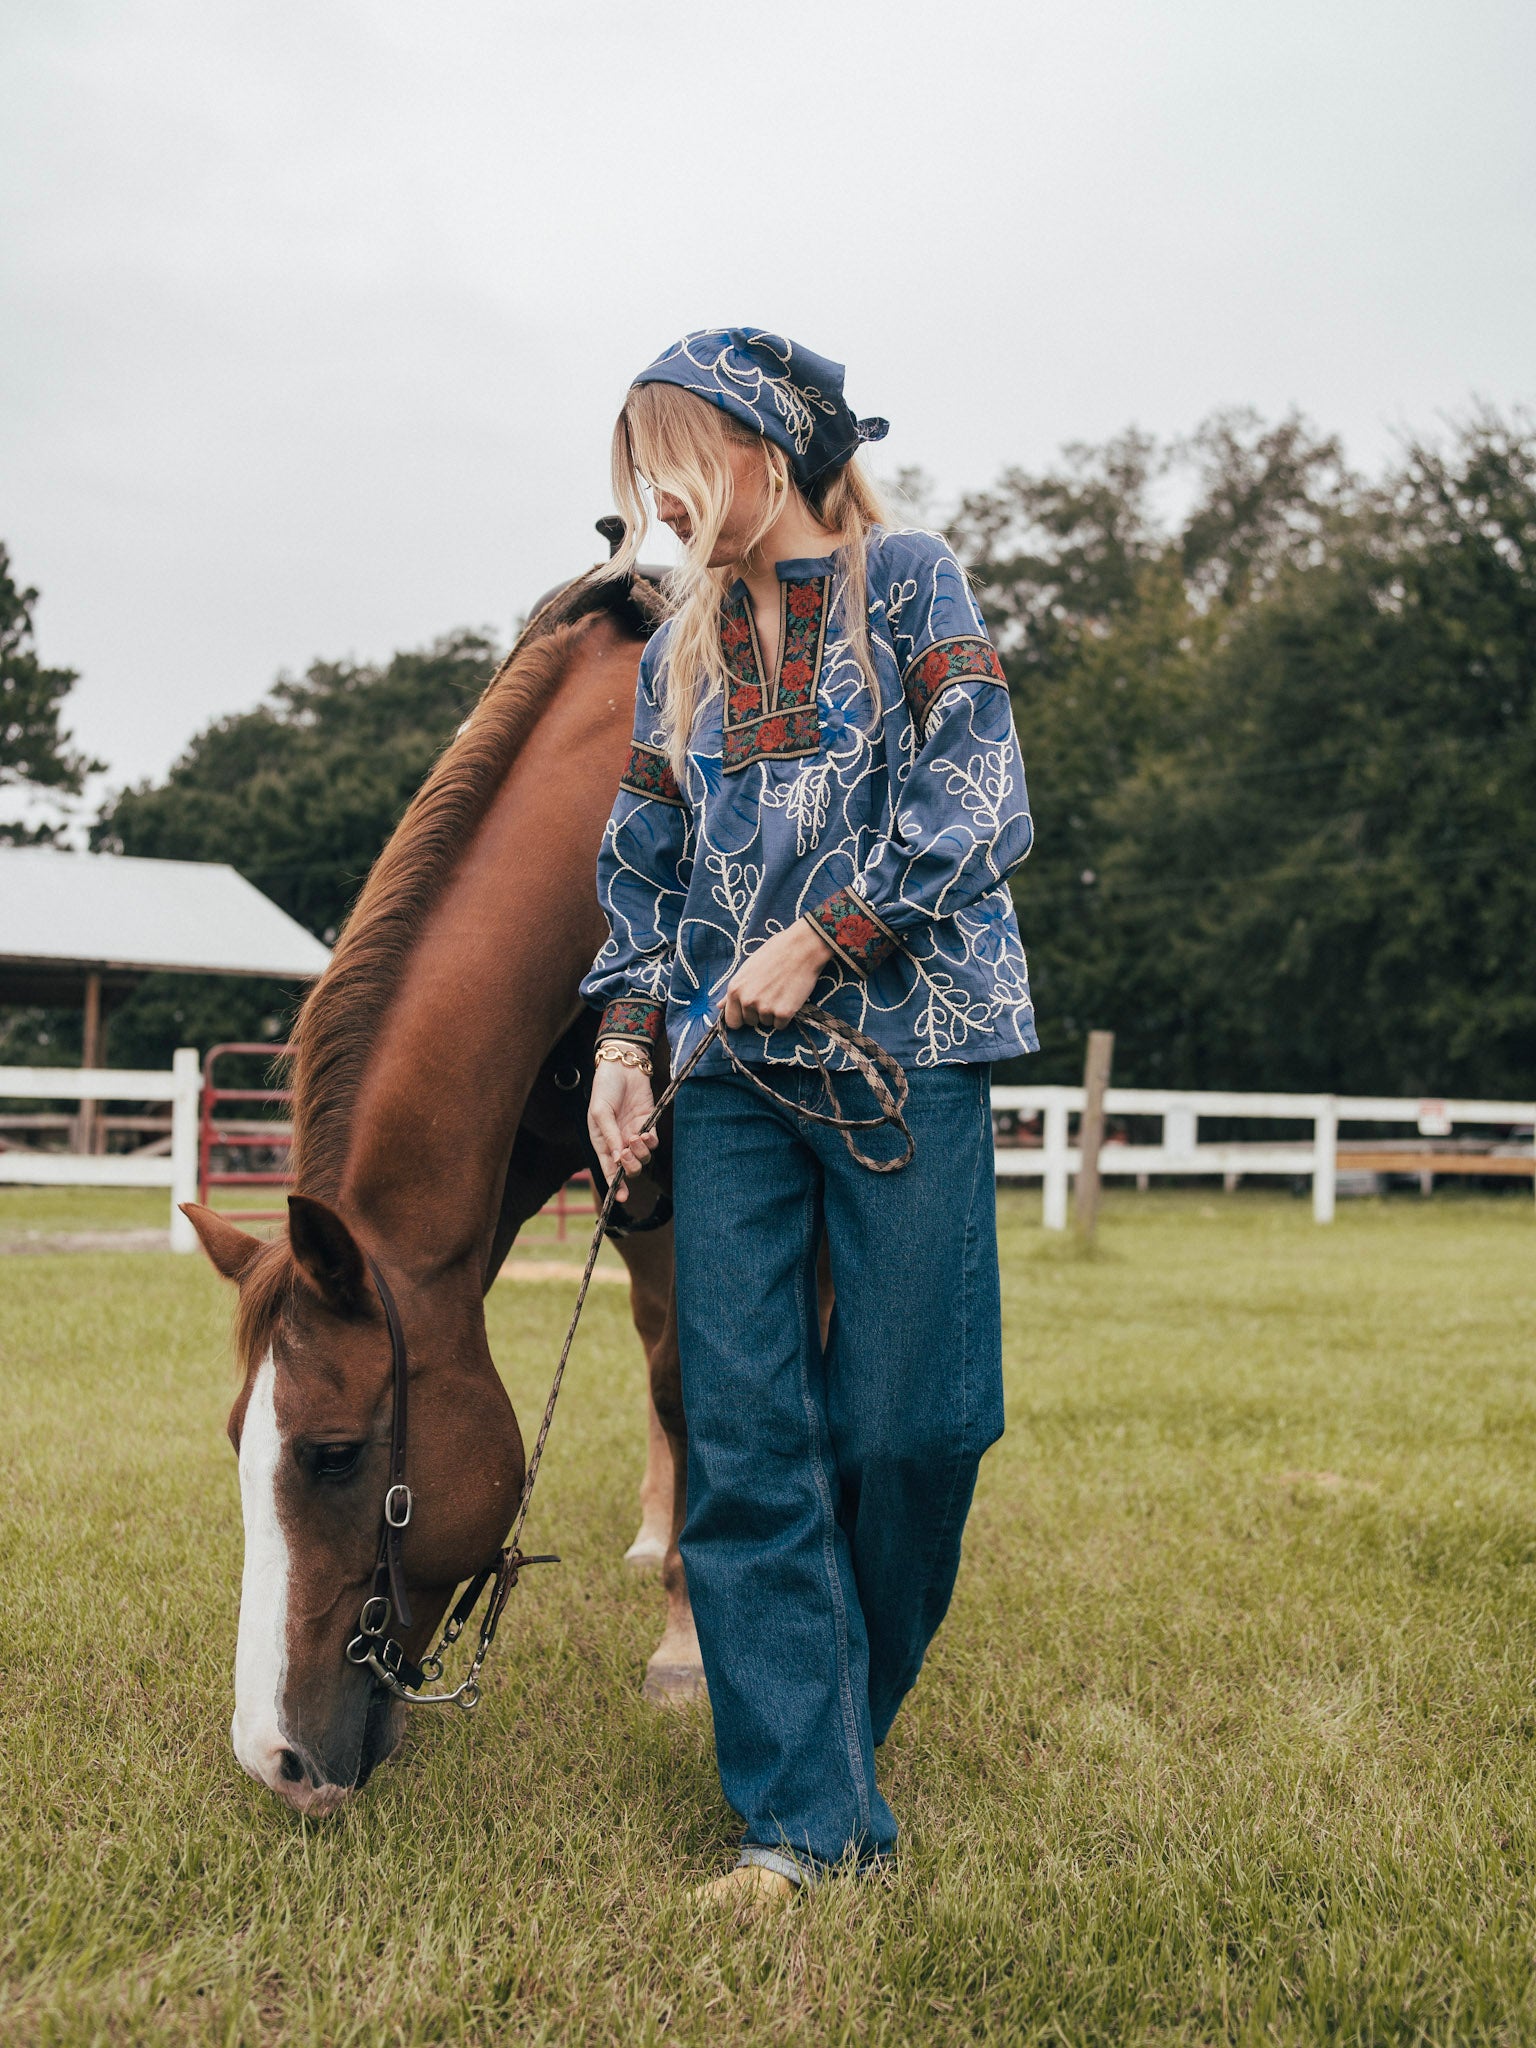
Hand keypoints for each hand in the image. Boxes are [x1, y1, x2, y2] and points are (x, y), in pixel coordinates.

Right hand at [588, 1059, 656, 1201]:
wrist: (622, 1066)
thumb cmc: (605, 1088)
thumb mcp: (600, 1112)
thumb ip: (609, 1136)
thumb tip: (618, 1158)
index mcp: (602, 1141)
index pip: (609, 1168)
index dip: (615, 1185)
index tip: (621, 1198)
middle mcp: (619, 1141)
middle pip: (629, 1167)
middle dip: (630, 1167)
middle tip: (628, 1156)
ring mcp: (634, 1133)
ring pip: (643, 1157)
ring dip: (640, 1153)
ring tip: (635, 1138)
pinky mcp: (649, 1123)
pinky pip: (652, 1141)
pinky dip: (650, 1142)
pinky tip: (644, 1133)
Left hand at [724, 920, 832, 1032]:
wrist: (801, 948)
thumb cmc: (774, 954)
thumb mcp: (747, 969)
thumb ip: (733, 991)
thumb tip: (719, 1006)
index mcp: (735, 989)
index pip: (732, 1020)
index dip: (741, 1016)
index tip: (750, 1010)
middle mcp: (747, 1001)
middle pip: (750, 1022)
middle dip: (759, 1013)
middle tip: (771, 994)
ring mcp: (765, 1008)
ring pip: (766, 1023)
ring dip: (773, 1014)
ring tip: (781, 992)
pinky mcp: (784, 1013)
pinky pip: (781, 1025)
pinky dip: (786, 1016)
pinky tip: (789, 998)